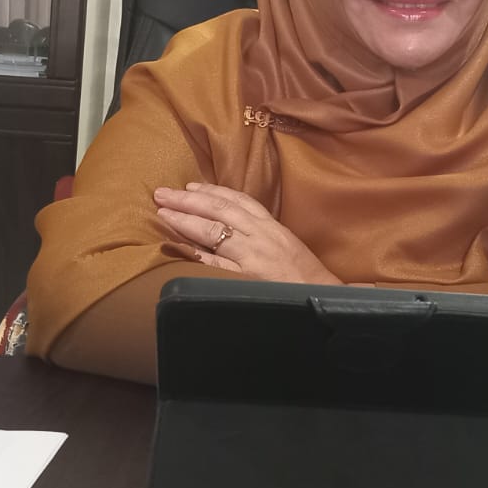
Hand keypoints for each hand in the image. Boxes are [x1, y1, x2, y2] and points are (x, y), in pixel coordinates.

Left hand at [154, 182, 341, 285]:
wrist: (326, 302)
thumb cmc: (306, 278)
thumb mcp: (288, 246)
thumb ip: (262, 234)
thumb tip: (232, 228)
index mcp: (273, 227)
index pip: (239, 200)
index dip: (212, 191)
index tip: (190, 186)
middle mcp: (262, 237)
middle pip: (220, 210)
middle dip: (188, 200)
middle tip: (162, 194)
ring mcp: (252, 258)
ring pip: (213, 231)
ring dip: (185, 221)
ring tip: (163, 213)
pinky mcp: (245, 279)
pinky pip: (215, 264)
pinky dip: (195, 253)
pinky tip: (176, 247)